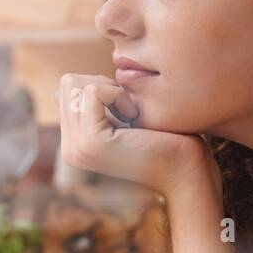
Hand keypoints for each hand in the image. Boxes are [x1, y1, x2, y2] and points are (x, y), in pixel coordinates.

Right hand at [56, 73, 217, 199]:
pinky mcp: (91, 142)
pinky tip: (134, 117)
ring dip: (111, 91)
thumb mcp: (125, 117)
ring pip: (74, 84)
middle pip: (68, 83)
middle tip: (129, 111)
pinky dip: (118, 95)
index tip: (126, 109)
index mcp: (74, 143)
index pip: (66, 90)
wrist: (186, 171)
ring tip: (131, 116)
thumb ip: (98, 104)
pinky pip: (92, 92)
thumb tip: (75, 81)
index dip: (101, 86)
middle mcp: (70, 148)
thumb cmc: (167, 140)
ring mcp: (77, 147)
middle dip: (103, 85)